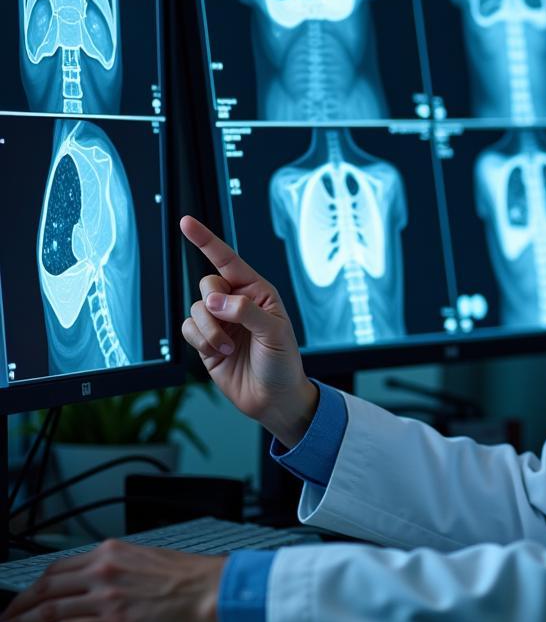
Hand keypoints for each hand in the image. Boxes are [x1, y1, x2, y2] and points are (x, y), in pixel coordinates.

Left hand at [0, 539, 226, 621]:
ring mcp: (106, 597)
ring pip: (47, 610)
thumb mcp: (152, 560)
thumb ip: (123, 568)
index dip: (34, 586)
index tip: (23, 597)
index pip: (60, 568)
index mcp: (115, 552)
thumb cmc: (196, 580)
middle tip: (4, 618)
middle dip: (18, 605)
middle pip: (45, 587)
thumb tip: (105, 584)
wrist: (219, 592)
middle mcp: (105, 570)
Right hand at [180, 215, 317, 445]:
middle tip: (229, 327)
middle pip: (207, 285)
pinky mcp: (206, 341)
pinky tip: (219, 353)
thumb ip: (245, 311)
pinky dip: (200, 342)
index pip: (228, 260)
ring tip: (229, 348)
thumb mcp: (273, 333)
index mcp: (258, 292)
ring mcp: (220, 322)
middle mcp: (237, 303)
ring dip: (209, 331)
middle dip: (213, 307)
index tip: (186, 222)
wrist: (273, 398)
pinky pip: (188, 329)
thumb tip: (214, 299)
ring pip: (195, 309)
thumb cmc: (283, 363)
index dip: (206, 240)